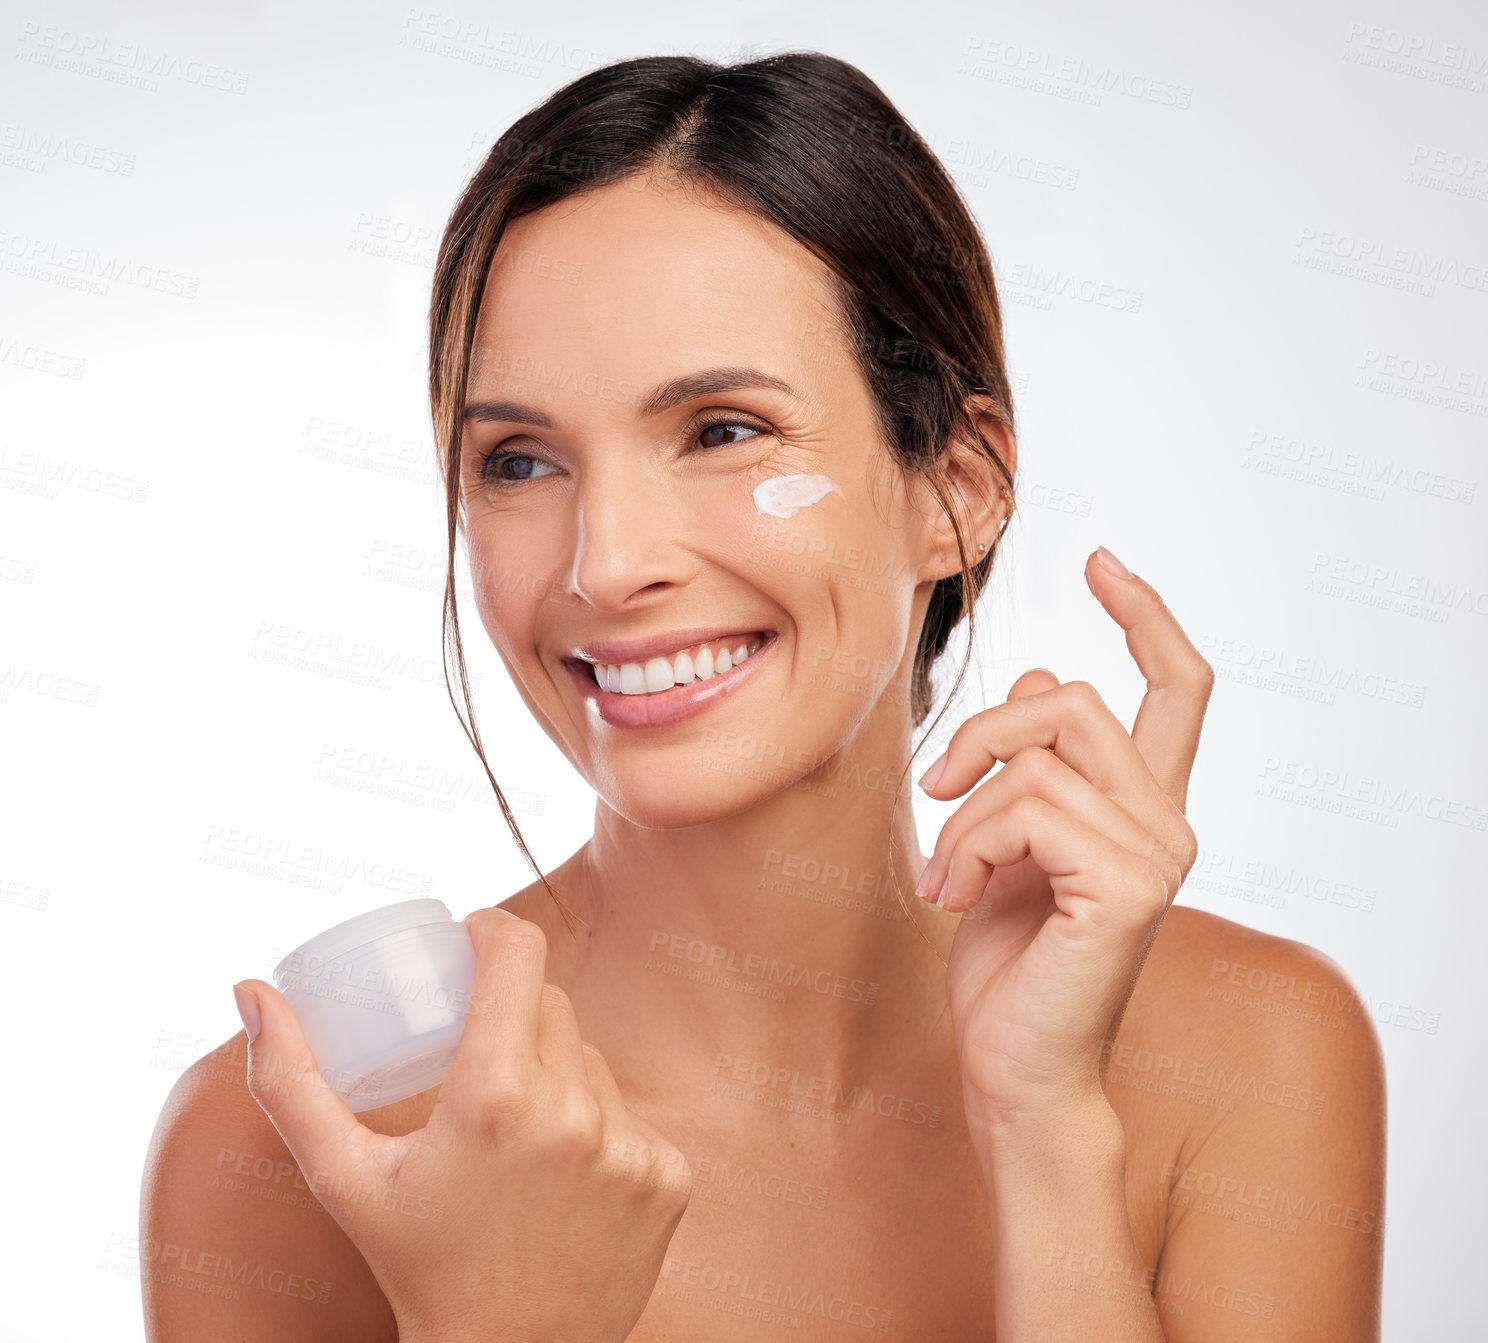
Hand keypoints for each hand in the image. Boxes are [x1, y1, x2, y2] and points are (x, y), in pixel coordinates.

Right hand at [233, 907, 691, 1342]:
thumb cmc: (417, 1265)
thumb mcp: (343, 1176)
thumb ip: (290, 1079)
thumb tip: (248, 990)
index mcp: (495, 1097)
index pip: (518, 955)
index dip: (495, 930)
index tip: (474, 937)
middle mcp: (572, 1113)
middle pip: (552, 1004)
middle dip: (514, 1009)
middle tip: (478, 1046)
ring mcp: (630, 1145)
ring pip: (591, 1059)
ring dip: (557, 1070)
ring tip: (515, 1126)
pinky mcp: (667, 1176)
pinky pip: (631, 1113)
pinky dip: (599, 1126)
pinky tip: (564, 1170)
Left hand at [916, 546, 1213, 1131]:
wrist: (1013, 1067)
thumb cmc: (1008, 961)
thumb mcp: (1008, 840)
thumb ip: (1034, 764)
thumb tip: (1038, 672)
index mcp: (1143, 806)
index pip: (1177, 687)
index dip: (1144, 615)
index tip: (1100, 561)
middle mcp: (1166, 823)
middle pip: (1070, 699)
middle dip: (981, 730)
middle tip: (935, 788)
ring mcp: (1156, 853)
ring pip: (1034, 758)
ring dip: (962, 813)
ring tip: (947, 875)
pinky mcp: (1128, 885)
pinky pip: (1025, 809)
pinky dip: (967, 846)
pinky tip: (955, 896)